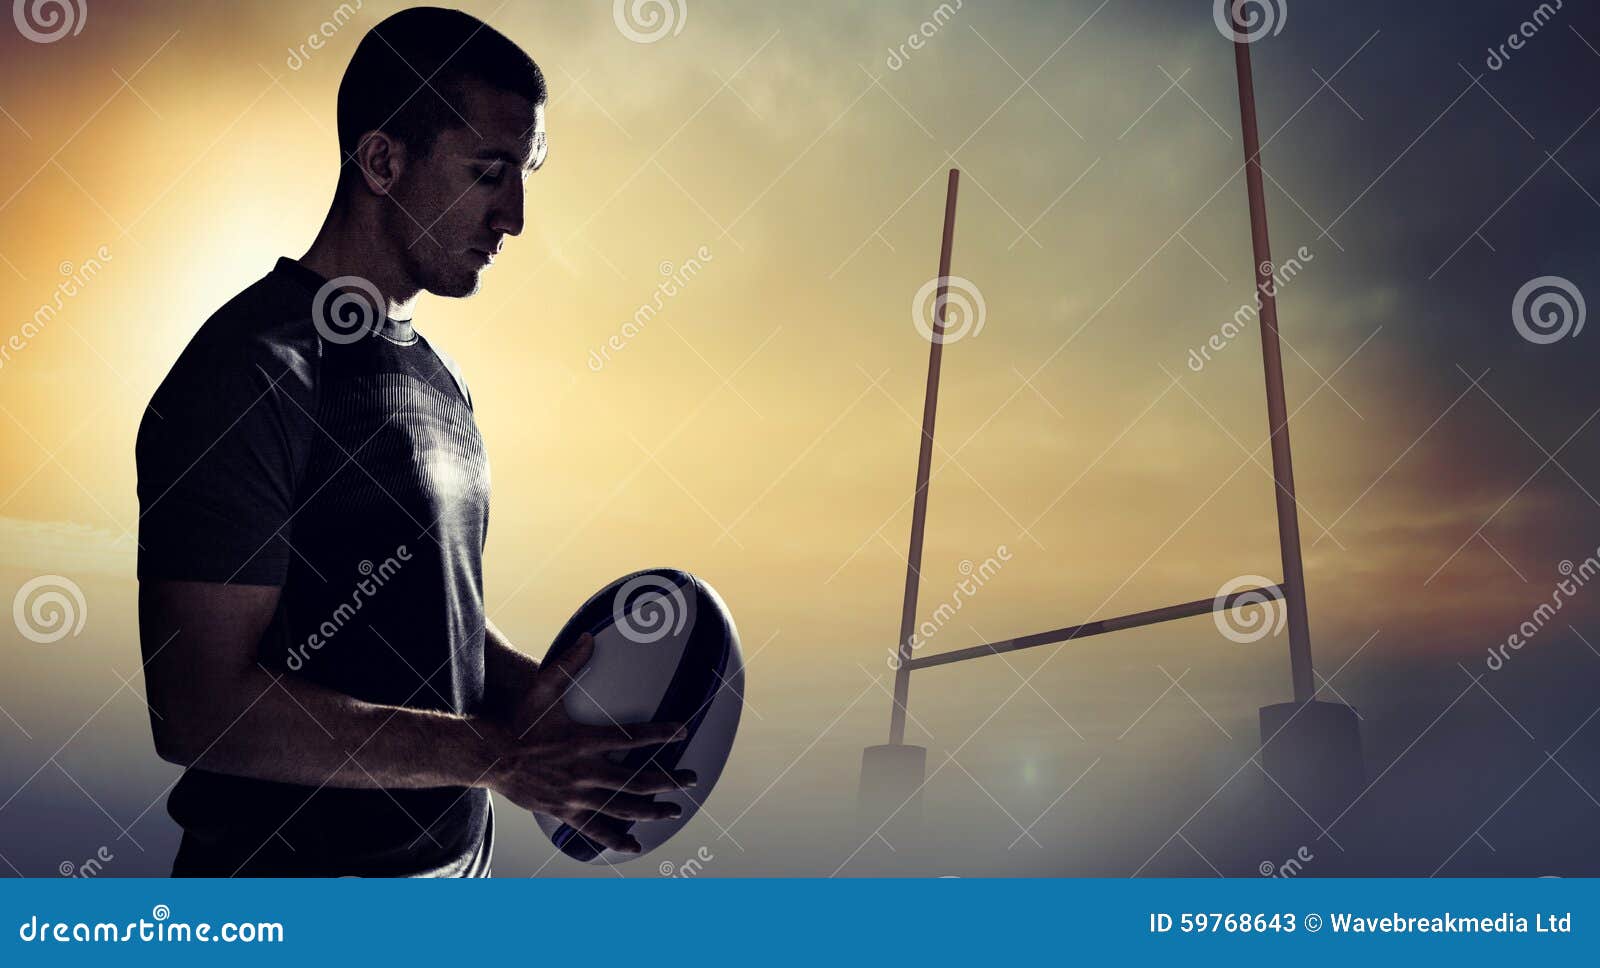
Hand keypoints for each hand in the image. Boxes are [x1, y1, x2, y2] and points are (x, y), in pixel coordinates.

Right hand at [490, 633, 697, 853]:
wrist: (490, 757)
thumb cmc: (519, 721)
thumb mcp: (542, 689)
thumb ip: (568, 664)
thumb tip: (589, 637)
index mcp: (584, 741)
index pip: (632, 738)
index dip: (660, 734)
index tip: (684, 731)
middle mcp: (584, 772)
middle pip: (636, 780)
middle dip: (669, 781)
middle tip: (693, 779)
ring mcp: (575, 797)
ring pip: (622, 808)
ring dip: (652, 811)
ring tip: (675, 810)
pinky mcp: (564, 812)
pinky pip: (595, 830)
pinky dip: (615, 840)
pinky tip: (634, 847)